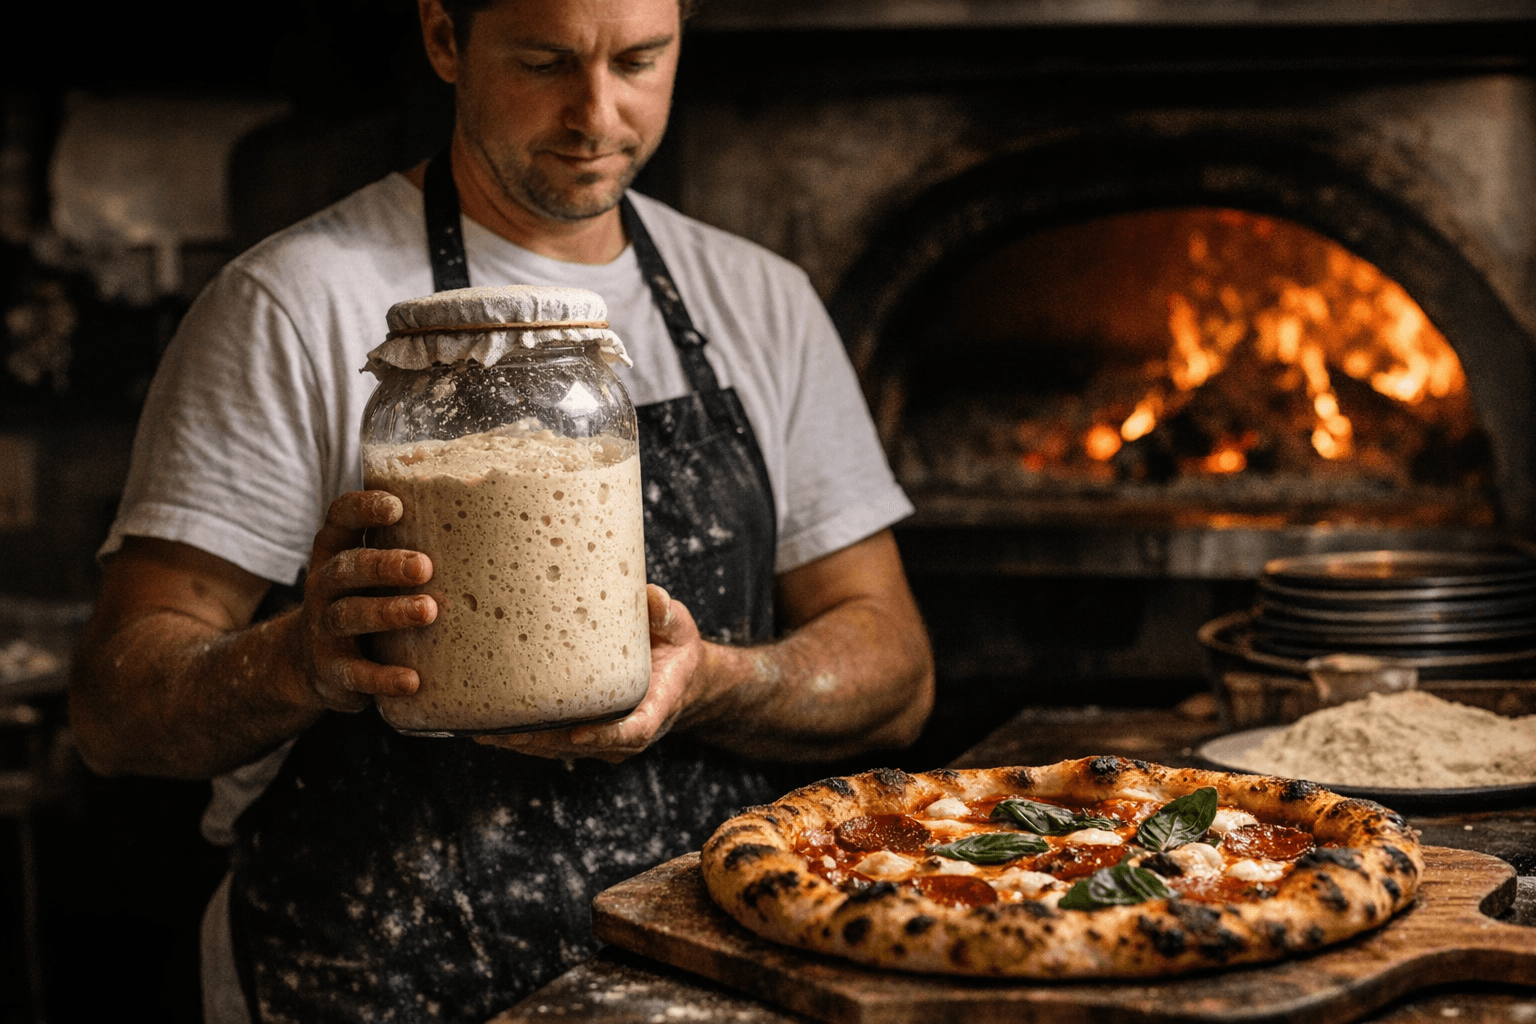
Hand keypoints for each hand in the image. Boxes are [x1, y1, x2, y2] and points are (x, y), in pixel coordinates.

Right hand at [292, 490, 436, 711]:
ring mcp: (324, 629)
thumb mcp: (374, 571)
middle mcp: (324, 586)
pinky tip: (412, 680)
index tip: (396, 507)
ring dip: (389, 613)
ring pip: (350, 615)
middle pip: (347, 568)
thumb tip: (492, 514)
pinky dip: (383, 677)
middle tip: (425, 567)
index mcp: (337, 552)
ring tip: (428, 611)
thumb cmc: (366, 600)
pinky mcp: (332, 671)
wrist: (313, 665)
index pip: (340, 518)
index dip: (363, 509)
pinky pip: (355, 673)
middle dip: (384, 565)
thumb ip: (411, 545)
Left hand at [476, 584, 703, 763]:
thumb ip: (666, 616)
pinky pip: (554, 742)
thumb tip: (651, 595)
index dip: (606, 735)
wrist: (678, 676)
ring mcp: (606, 738)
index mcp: (657, 706)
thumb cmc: (675, 648)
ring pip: (563, 749)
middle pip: (585, 746)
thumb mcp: (678, 628)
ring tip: (486, 732)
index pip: (634, 731)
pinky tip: (489, 729)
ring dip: (526, 744)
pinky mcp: (587, 735)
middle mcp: (629, 729)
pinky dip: (524, 738)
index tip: (578, 731)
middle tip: (508, 732)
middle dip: (545, 742)